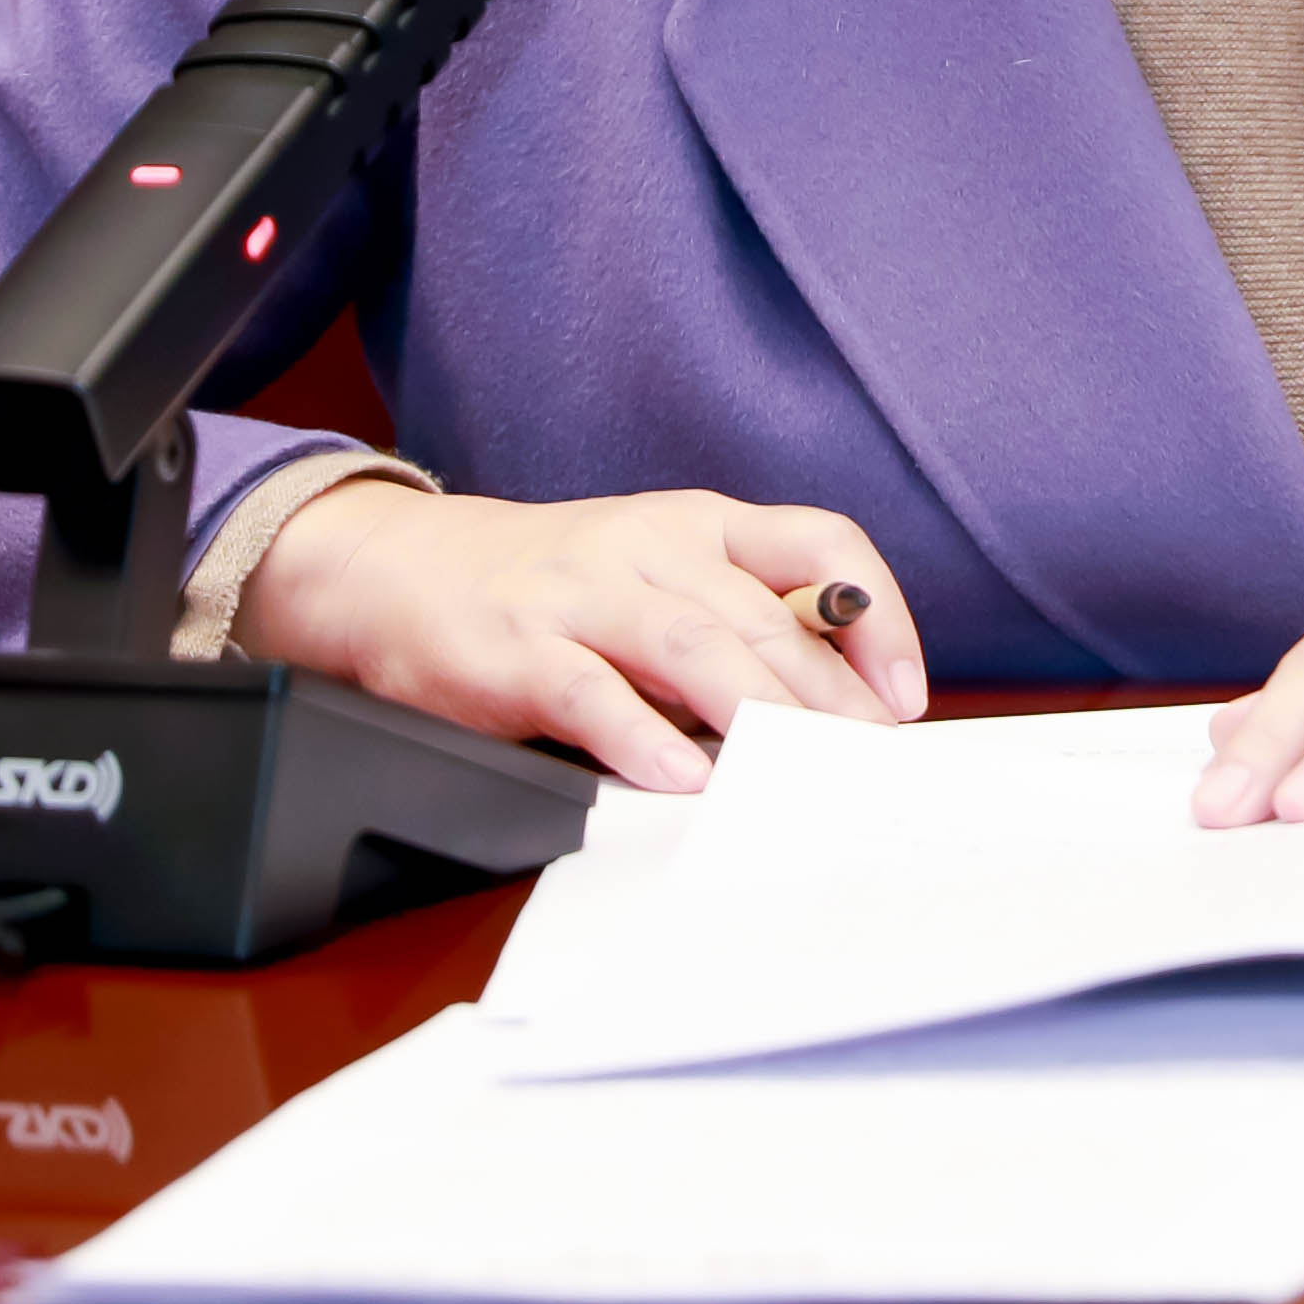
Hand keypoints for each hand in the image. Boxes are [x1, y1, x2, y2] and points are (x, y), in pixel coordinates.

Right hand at [238, 483, 927, 790]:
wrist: (398, 571)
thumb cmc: (551, 588)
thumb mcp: (655, 575)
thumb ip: (737, 622)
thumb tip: (841, 704)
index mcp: (698, 526)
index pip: (819, 543)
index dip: (876, 616)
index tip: (905, 694)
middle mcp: (648, 548)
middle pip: (764, 614)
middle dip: (831, 696)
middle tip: (872, 763)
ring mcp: (580, 595)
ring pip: (690, 645)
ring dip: (757, 710)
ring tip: (800, 767)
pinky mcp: (516, 649)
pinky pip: (589, 692)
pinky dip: (640, 738)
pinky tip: (680, 777)